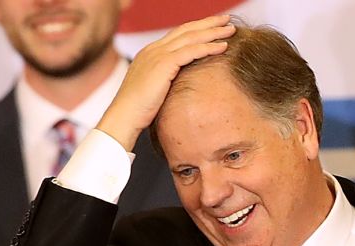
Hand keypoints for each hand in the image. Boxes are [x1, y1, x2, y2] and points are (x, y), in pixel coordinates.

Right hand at [97, 14, 235, 150]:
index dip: (196, 29)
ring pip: (191, 37)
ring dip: (213, 32)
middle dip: (207, 23)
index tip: (213, 27)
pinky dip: (208, 47)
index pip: (177, 35)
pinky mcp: (164, 64)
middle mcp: (153, 49)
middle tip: (226, 20)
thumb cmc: (138, 111)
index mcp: (150, 53)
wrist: (124, 117)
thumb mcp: (153, 90)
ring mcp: (158, 54)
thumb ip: (165, 81)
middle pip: (186, 30)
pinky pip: (191, 51)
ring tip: (230, 29)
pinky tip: (223, 47)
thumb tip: (177, 87)